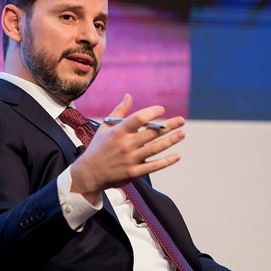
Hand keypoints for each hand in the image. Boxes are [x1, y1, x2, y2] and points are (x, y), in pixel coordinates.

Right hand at [70, 94, 185, 203]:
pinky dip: (167, 161)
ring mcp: (131, 159)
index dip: (152, 112)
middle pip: (152, 132)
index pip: (139, 118)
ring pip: (155, 148)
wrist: (89, 174)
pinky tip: (177, 156)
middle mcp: (126, 145)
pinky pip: (154, 166)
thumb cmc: (98, 148)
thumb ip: (119, 112)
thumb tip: (128, 96)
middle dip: (169, 125)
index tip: (161, 109)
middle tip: (181, 120)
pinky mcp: (134, 172)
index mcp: (118, 132)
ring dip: (171, 140)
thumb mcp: (105, 128)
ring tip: (182, 133)